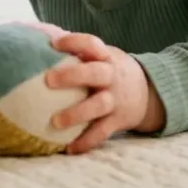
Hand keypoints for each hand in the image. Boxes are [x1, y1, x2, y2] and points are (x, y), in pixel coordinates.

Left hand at [43, 33, 157, 153]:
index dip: (74, 42)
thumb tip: (38, 38)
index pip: (91, 44)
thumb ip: (78, 52)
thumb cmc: (112, 71)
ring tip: (55, 122)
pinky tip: (69, 148)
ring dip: (76, 113)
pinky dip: (86, 142)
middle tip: (48, 80)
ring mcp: (115, 99)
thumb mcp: (102, 56)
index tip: (55, 44)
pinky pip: (101, 133)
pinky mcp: (118, 120)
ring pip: (98, 106)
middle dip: (72, 76)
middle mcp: (111, 76)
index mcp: (105, 57)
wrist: (149, 92)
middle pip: (94, 73)